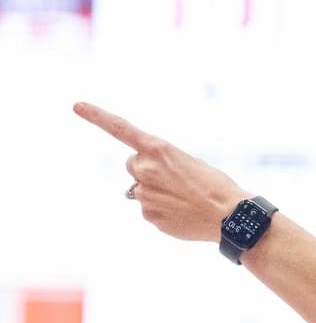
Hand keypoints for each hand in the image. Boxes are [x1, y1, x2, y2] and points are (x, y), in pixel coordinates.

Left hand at [74, 101, 250, 242]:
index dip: (97, 116)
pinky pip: (149, 210)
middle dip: (147, 170)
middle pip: (133, 165)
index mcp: (158, 149)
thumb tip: (137, 191)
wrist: (230, 216)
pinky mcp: (148, 215)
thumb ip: (159, 168)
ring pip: (141, 190)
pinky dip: (163, 211)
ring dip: (157, 192)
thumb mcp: (189, 164)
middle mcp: (145, 169)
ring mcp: (144, 193)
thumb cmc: (215, 186)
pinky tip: (183, 213)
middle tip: (176, 180)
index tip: (77, 106)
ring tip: (185, 199)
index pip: (120, 128)